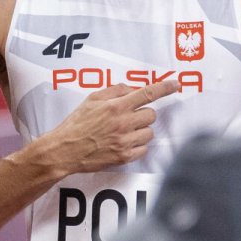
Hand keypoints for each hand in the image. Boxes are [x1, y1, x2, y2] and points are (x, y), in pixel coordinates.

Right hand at [36, 80, 181, 176]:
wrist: (65, 150)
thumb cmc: (76, 123)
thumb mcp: (92, 99)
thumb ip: (114, 91)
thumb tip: (132, 89)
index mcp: (116, 106)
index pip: (147, 94)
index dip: (165, 88)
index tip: (175, 84)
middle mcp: (123, 123)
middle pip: (151, 115)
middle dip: (143, 114)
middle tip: (129, 118)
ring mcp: (125, 141)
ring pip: (150, 132)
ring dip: (141, 130)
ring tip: (124, 132)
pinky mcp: (124, 157)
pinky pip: (144, 149)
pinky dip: (137, 145)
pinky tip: (124, 143)